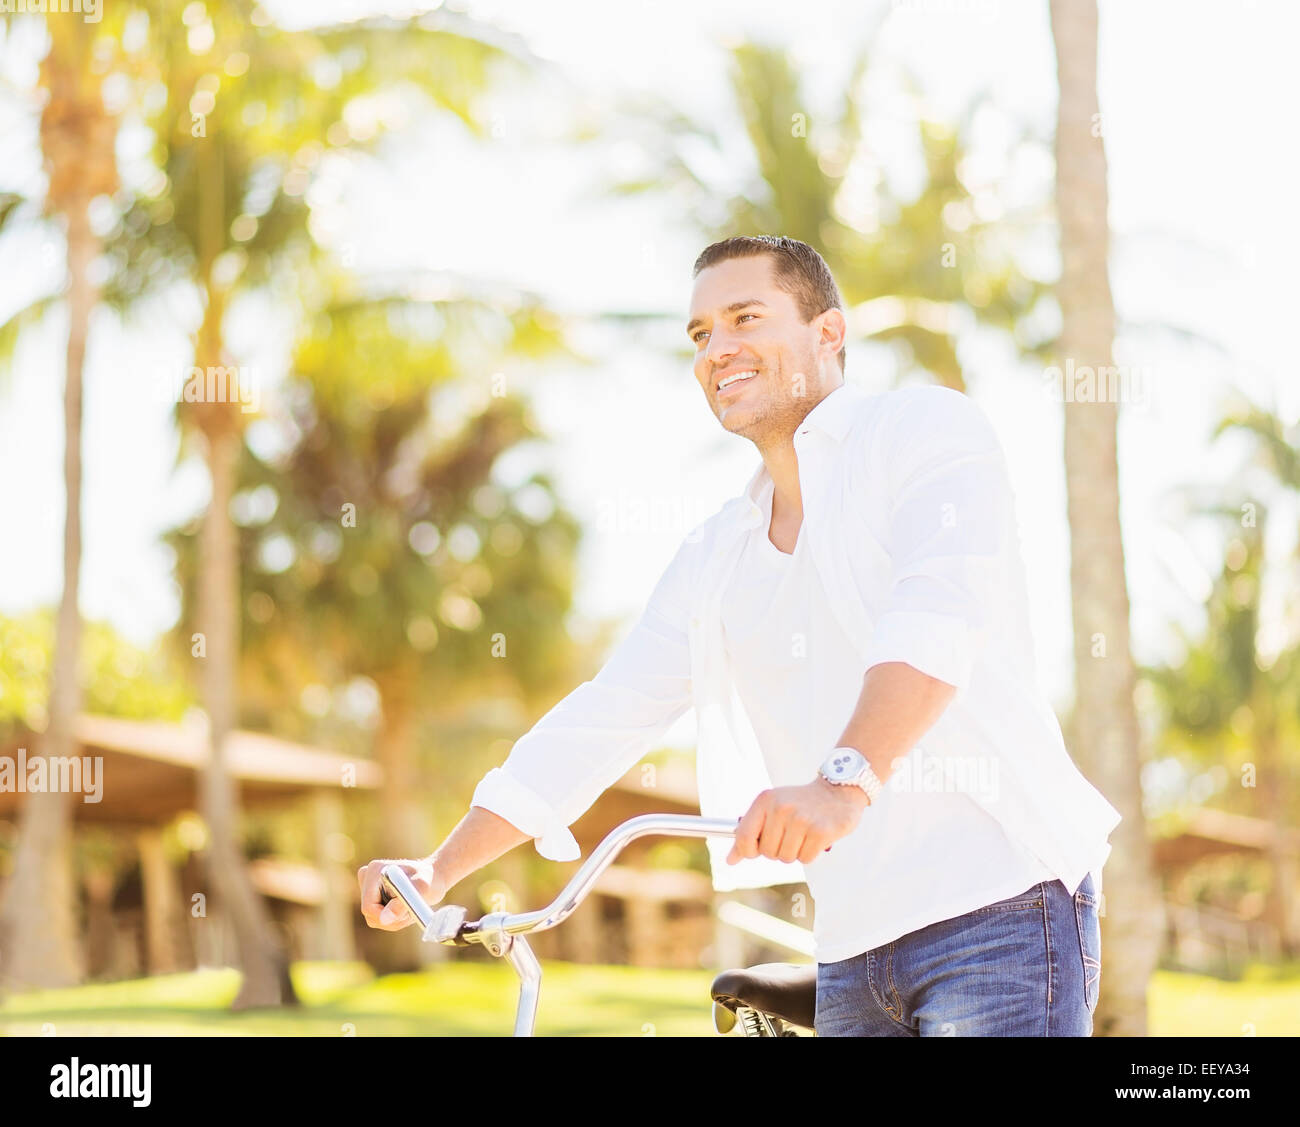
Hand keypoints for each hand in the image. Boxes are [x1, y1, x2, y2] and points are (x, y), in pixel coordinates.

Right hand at [357, 856, 446, 930]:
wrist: (433, 878)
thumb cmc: (429, 879)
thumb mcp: (420, 888)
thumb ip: (401, 904)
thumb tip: (384, 919)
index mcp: (375, 870)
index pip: (369, 906)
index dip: (385, 917)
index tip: (405, 914)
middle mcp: (367, 877)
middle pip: (370, 914)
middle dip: (392, 918)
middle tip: (411, 910)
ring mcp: (368, 888)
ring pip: (374, 919)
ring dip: (395, 921)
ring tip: (411, 909)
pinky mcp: (373, 898)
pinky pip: (379, 920)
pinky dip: (394, 920)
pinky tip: (406, 910)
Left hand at [725, 780, 867, 864]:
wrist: (837, 791)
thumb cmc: (800, 803)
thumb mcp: (771, 808)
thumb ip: (749, 833)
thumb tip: (730, 860)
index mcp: (765, 800)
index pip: (744, 838)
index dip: (748, 851)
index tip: (757, 849)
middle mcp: (781, 808)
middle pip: (768, 852)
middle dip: (778, 850)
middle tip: (791, 834)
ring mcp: (801, 819)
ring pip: (787, 858)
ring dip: (795, 852)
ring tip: (803, 834)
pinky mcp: (821, 831)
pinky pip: (806, 859)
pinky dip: (810, 854)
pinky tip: (815, 838)